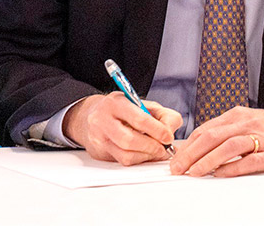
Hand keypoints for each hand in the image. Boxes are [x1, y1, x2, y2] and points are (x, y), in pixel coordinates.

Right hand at [62, 92, 181, 164]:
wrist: (93, 115)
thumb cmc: (122, 110)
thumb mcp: (143, 104)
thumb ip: (162, 115)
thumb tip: (169, 132)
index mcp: (116, 102)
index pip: (139, 118)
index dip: (157, 130)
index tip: (168, 137)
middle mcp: (103, 118)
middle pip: (130, 139)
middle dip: (152, 146)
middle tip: (162, 148)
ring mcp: (99, 136)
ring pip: (126, 154)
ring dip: (146, 156)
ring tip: (155, 151)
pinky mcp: (99, 150)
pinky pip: (122, 161)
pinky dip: (138, 160)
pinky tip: (143, 154)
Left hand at [170, 106, 263, 177]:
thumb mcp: (249, 122)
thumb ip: (226, 131)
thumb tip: (198, 146)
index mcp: (237, 115)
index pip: (205, 129)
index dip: (187, 145)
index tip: (173, 158)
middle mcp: (246, 123)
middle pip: (211, 137)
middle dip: (190, 153)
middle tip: (177, 168)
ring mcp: (262, 138)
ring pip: (228, 146)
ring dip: (207, 160)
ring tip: (193, 173)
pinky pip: (251, 160)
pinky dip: (234, 167)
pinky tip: (221, 174)